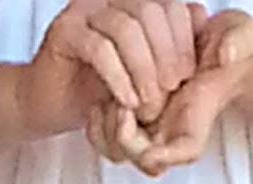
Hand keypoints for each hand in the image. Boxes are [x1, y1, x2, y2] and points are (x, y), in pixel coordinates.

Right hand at [19, 0, 206, 140]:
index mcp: (131, 1)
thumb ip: (170, 44)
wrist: (51, 104)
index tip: (184, 78)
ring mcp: (85, 9)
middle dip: (165, 56)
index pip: (169, 4)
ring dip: (143, 70)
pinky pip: (100, 49)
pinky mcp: (65, 31)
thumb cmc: (99, 89)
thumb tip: (201, 15)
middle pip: (150, 12)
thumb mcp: (144, 71)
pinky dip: (118, 78)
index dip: (182, 39)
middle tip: (168, 93)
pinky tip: (127, 102)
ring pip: (126, 29)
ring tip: (147, 104)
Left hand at [86, 9, 252, 174]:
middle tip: (121, 107)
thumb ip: (234, 46)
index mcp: (198, 123)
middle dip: (125, 139)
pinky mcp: (135, 119)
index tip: (147, 137)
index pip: (183, 153)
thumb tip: (225, 53)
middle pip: (141, 160)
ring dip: (107, 132)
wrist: (222, 45)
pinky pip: (107, 138)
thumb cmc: (234, 46)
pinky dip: (97, 124)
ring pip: (120, 153)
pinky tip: (98, 98)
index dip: (163, 154)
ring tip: (107, 100)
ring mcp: (152, 130)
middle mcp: (172, 135)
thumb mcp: (239, 39)